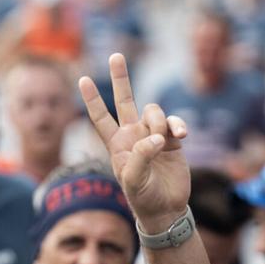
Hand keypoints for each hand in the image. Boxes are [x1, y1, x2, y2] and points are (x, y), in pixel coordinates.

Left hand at [79, 53, 189, 229]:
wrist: (165, 208)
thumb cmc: (143, 197)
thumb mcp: (134, 181)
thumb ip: (141, 157)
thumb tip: (156, 137)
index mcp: (117, 144)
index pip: (101, 117)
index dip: (92, 99)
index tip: (82, 79)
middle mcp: (133, 135)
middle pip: (125, 99)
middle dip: (121, 77)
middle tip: (116, 55)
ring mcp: (153, 134)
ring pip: (154, 111)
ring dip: (159, 122)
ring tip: (163, 143)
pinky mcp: (172, 139)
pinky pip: (174, 122)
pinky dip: (178, 125)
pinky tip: (182, 136)